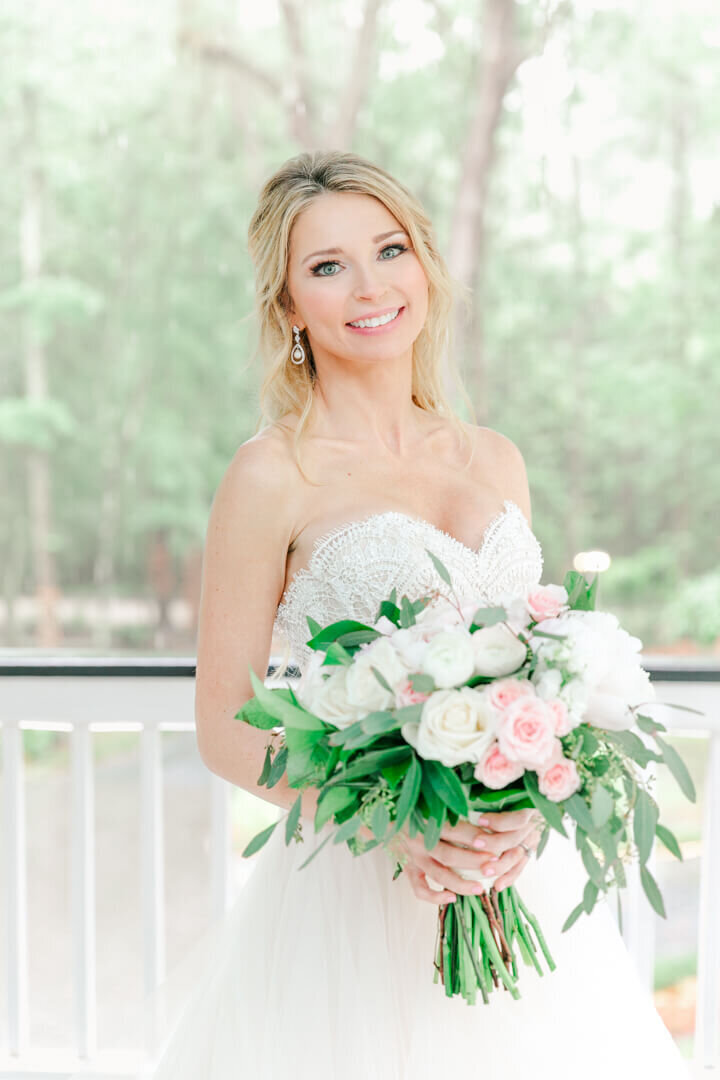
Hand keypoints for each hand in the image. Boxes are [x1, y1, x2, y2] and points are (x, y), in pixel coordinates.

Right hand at [385, 808, 542, 905]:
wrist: (379, 815)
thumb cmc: (410, 804)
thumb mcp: (426, 798)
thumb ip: (448, 802)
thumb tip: (480, 806)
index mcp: (425, 820)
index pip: (454, 830)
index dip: (474, 836)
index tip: (493, 841)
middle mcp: (419, 840)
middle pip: (449, 854)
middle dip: (474, 861)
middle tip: (494, 864)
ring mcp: (413, 857)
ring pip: (438, 874)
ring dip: (460, 883)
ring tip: (480, 888)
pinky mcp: (408, 868)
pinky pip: (419, 888)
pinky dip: (435, 896)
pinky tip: (452, 898)